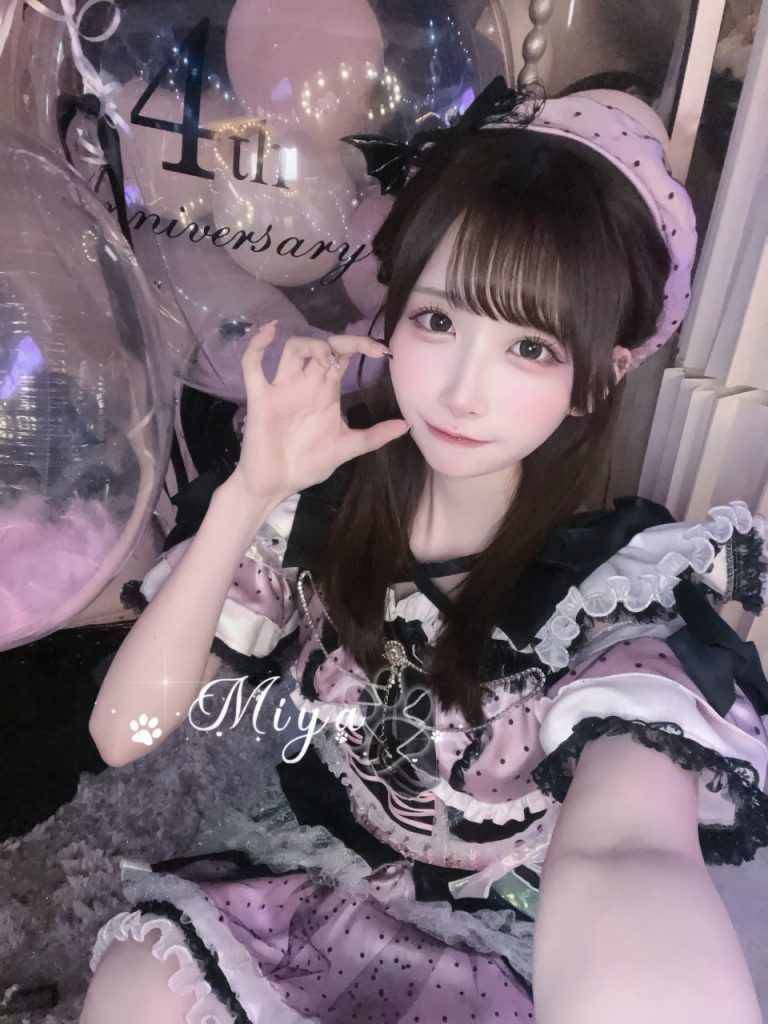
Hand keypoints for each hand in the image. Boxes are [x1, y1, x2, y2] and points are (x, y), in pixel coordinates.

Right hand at [231, 322, 408, 501]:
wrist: (276, 485)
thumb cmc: (308, 464)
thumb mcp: (346, 448)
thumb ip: (373, 436)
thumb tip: (406, 425)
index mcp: (326, 391)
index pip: (343, 356)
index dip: (361, 346)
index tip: (382, 350)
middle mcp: (305, 383)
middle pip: (322, 346)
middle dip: (342, 341)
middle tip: (364, 348)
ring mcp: (282, 388)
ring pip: (292, 349)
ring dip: (309, 344)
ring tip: (326, 356)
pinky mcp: (260, 399)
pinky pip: (252, 365)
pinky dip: (257, 346)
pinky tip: (268, 334)